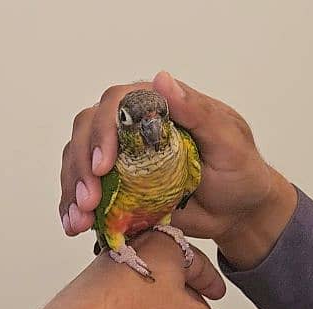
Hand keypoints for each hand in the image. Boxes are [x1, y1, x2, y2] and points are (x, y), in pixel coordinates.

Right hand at [59, 71, 297, 270]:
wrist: (239, 213)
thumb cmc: (240, 172)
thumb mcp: (228, 140)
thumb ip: (197, 112)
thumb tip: (161, 79)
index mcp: (157, 106)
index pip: (116, 103)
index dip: (103, 131)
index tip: (105, 165)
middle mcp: (132, 128)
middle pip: (86, 130)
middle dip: (81, 165)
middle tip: (89, 201)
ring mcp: (121, 159)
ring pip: (78, 159)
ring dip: (71, 189)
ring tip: (79, 220)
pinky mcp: (116, 188)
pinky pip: (83, 191)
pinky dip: (72, 208)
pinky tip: (72, 225)